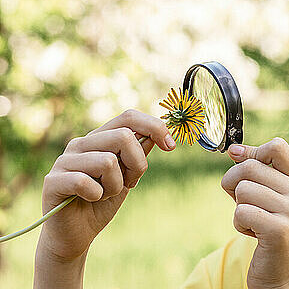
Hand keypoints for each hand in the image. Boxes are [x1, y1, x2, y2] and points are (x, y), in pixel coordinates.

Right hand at [37, 109, 175, 261]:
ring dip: (115, 185)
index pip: (129, 117)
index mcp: (99, 138)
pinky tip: (90, 199)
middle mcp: (81, 143)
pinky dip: (97, 194)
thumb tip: (156, 134)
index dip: (154, 127)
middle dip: (136, 164)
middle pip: (124, 136)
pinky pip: (85, 181)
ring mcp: (64, 160)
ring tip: (104, 194)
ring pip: (108, 161)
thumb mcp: (128, 176)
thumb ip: (138, 154)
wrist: (75, 236)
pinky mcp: (52, 180)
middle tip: (128, 183)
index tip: (171, 147)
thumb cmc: (102, 203)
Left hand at [221, 138, 288, 288]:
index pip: (276, 146)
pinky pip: (240, 212)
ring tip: (256, 222)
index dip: (253, 153)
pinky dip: (240, 224)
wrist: (288, 279)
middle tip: (246, 204)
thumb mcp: (273, 198)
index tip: (244, 169)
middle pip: (249, 166)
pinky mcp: (278, 229)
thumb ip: (259, 172)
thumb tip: (234, 150)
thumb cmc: (275, 234)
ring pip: (242, 189)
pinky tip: (255, 235)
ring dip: (239, 208)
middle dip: (234, 184)